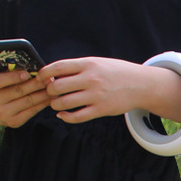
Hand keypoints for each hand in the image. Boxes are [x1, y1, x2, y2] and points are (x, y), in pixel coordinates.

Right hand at [0, 69, 50, 127]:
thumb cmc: (0, 88)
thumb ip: (9, 72)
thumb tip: (31, 67)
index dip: (14, 77)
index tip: (28, 73)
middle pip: (18, 91)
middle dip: (36, 84)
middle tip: (49, 79)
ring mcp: (3, 113)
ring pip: (28, 101)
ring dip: (43, 94)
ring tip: (53, 88)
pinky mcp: (14, 122)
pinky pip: (32, 111)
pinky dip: (43, 104)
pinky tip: (50, 98)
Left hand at [40, 57, 180, 124]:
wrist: (140, 85)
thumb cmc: (116, 73)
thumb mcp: (97, 63)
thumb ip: (77, 68)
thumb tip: (53, 75)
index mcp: (87, 64)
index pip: (57, 67)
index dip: (44, 74)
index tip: (40, 78)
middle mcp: (91, 79)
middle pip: (57, 87)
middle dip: (48, 91)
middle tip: (50, 93)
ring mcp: (96, 96)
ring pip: (64, 103)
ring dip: (55, 105)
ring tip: (56, 104)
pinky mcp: (101, 110)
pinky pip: (77, 116)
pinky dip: (66, 117)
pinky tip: (63, 115)